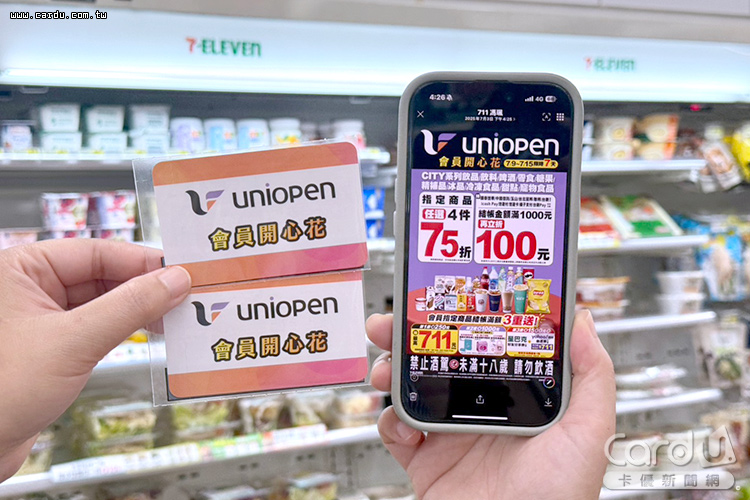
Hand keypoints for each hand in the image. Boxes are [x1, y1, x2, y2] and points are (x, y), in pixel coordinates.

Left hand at [0, 239, 190, 480]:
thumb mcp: (74, 341)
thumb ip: (129, 306)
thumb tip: (173, 280)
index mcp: (22, 268)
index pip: (97, 252)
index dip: (143, 262)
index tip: (181, 272)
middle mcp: (30, 287)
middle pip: (103, 275)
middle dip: (145, 287)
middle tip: (186, 295)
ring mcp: (41, 317)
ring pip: (103, 302)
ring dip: (138, 309)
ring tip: (175, 316)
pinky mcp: (51, 346)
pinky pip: (97, 327)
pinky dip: (125, 329)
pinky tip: (152, 333)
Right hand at [367, 311, 614, 499]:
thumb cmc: (559, 497)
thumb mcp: (588, 431)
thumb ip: (593, 375)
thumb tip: (583, 319)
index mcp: (516, 396)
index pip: (484, 342)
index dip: (462, 317)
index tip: (448, 295)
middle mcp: (480, 409)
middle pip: (438, 357)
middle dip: (411, 334)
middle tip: (396, 321)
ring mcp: (450, 433)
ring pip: (410, 386)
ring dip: (391, 368)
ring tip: (386, 365)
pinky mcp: (425, 459)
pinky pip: (396, 430)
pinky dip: (390, 420)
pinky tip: (405, 424)